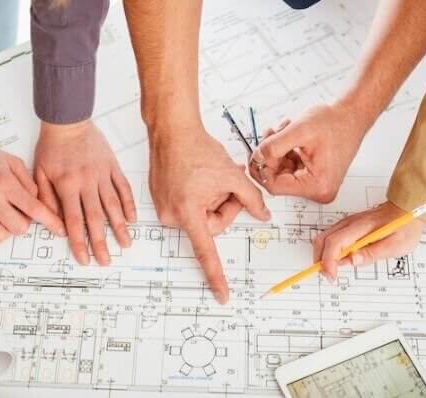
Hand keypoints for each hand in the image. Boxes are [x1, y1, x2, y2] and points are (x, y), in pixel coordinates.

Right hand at [0, 136, 64, 246]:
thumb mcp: (11, 161)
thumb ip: (28, 181)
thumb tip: (38, 201)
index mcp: (5, 183)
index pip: (34, 208)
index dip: (50, 221)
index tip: (59, 229)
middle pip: (19, 227)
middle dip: (25, 223)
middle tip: (19, 212)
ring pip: (0, 236)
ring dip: (7, 231)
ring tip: (4, 218)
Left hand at [34, 121, 136, 265]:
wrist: (68, 121)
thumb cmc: (51, 147)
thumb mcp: (40, 173)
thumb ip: (47, 199)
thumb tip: (56, 225)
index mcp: (67, 186)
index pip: (74, 221)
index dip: (79, 242)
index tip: (84, 258)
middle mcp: (86, 183)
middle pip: (95, 218)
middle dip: (101, 242)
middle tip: (107, 260)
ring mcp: (102, 174)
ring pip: (113, 205)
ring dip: (119, 227)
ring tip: (125, 244)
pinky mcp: (112, 166)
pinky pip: (123, 188)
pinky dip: (129, 204)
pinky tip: (132, 219)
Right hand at [149, 125, 269, 303]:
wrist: (172, 130)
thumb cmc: (197, 149)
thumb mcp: (233, 176)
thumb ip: (252, 199)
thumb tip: (264, 215)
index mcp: (189, 213)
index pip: (206, 253)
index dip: (216, 276)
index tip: (222, 295)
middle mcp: (172, 216)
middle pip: (211, 226)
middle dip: (224, 206)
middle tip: (228, 184)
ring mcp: (164, 208)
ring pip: (201, 215)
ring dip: (212, 198)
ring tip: (211, 175)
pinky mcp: (161, 199)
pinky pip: (189, 206)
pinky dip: (199, 193)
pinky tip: (199, 174)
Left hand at [249, 100, 369, 202]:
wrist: (352, 115)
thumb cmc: (335, 122)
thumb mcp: (299, 130)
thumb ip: (274, 146)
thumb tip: (256, 157)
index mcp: (317, 185)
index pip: (275, 185)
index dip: (261, 167)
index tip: (256, 151)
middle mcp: (318, 190)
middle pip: (278, 178)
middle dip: (271, 154)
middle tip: (270, 134)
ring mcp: (317, 183)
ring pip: (283, 169)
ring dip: (277, 149)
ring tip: (284, 129)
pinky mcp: (314, 174)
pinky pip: (291, 165)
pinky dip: (286, 149)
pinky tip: (290, 134)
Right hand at [312, 201, 424, 279]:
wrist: (408, 209)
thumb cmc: (404, 227)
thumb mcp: (394, 245)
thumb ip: (372, 253)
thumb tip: (351, 261)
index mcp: (360, 227)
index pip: (335, 243)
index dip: (329, 261)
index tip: (332, 276)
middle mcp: (349, 223)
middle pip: (322, 240)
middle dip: (320, 260)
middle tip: (329, 276)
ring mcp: (347, 223)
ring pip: (324, 238)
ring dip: (323, 255)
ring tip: (332, 270)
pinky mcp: (349, 226)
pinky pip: (331, 237)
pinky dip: (328, 250)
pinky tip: (338, 260)